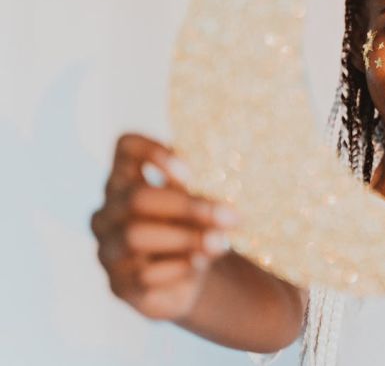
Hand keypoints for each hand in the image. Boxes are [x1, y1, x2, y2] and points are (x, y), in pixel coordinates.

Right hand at [90, 133, 239, 320]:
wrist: (187, 281)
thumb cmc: (190, 231)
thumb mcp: (199, 210)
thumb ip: (203, 204)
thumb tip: (221, 213)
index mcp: (125, 180)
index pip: (125, 147)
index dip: (153, 152)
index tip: (191, 173)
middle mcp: (107, 212)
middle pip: (137, 197)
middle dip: (189, 207)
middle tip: (231, 216)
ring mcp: (106, 249)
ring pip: (135, 236)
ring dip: (186, 238)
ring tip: (220, 242)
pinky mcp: (117, 285)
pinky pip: (145, 274)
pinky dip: (179, 267)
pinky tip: (199, 264)